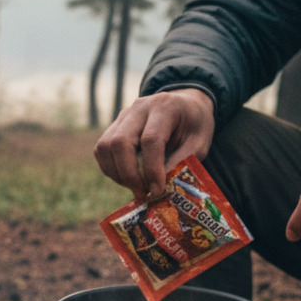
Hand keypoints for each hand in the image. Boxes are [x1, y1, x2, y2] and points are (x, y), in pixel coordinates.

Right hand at [94, 89, 215, 200]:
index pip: (150, 140)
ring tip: (136, 187)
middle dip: (129, 174)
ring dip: (117, 174)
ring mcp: (123, 116)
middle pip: (120, 142)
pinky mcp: (114, 126)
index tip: (157, 190)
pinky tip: (127, 179)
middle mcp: (139, 108)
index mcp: (165, 107)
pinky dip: (111, 169)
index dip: (152, 169)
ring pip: (105, 147)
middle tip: (143, 193)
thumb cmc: (194, 126)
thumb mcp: (199, 144)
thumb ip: (180, 163)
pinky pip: (102, 150)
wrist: (186, 106)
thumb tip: (157, 188)